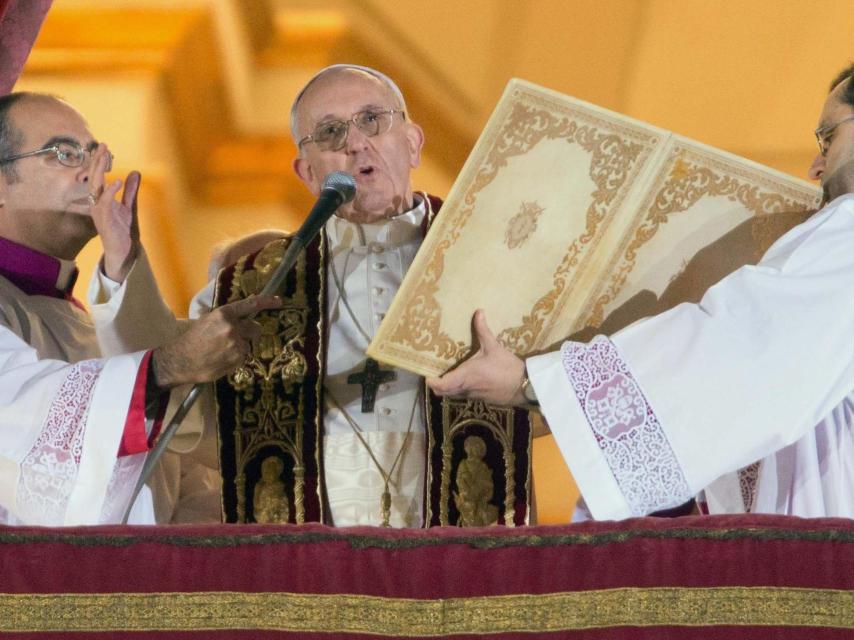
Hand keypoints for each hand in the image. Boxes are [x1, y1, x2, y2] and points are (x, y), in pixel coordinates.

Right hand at [87, 143, 139, 282]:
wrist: (124, 250)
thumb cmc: (123, 230)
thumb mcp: (130, 206)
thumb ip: (131, 191)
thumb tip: (135, 172)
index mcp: (102, 199)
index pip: (98, 176)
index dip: (100, 161)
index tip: (103, 146)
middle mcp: (97, 203)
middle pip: (94, 178)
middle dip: (97, 161)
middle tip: (102, 145)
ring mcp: (98, 211)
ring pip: (95, 187)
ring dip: (99, 172)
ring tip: (104, 157)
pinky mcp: (104, 220)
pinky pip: (104, 203)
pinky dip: (110, 192)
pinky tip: (117, 181)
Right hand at [151, 294, 281, 387]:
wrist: (180, 360)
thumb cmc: (192, 339)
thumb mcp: (208, 321)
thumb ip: (227, 317)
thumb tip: (246, 311)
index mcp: (224, 314)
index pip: (250, 305)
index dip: (266, 302)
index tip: (278, 301)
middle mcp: (232, 327)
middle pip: (255, 329)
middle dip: (250, 333)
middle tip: (235, 338)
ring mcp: (236, 344)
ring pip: (248, 344)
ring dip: (239, 347)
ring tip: (220, 351)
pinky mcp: (237, 359)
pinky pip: (243, 357)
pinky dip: (236, 359)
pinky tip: (221, 359)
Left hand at [427, 309, 526, 405]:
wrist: (524, 385)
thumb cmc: (507, 367)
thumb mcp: (494, 347)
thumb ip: (483, 330)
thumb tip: (478, 312)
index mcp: (466, 375)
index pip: (442, 385)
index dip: (432, 383)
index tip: (426, 376)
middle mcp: (466, 388)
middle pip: (443, 392)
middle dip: (436, 386)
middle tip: (433, 374)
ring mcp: (474, 396)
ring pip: (454, 395)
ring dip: (448, 388)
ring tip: (447, 375)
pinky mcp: (481, 399)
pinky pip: (465, 396)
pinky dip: (460, 390)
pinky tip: (465, 380)